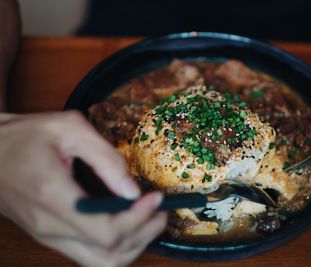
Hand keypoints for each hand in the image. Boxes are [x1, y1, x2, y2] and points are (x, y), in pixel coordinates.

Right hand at [0, 111, 166, 266]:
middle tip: (161, 211)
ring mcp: (49, 236)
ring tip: (150, 220)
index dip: (138, 219)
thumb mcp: (67, 129)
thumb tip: (132, 189)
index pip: (106, 231)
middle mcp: (51, 226)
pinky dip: (116, 247)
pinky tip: (128, 225)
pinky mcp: (50, 236)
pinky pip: (89, 255)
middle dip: (144, 235)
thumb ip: (104, 157)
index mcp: (54, 198)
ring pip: (101, 263)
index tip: (156, 198)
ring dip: (132, 246)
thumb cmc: (23, 136)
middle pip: (108, 254)